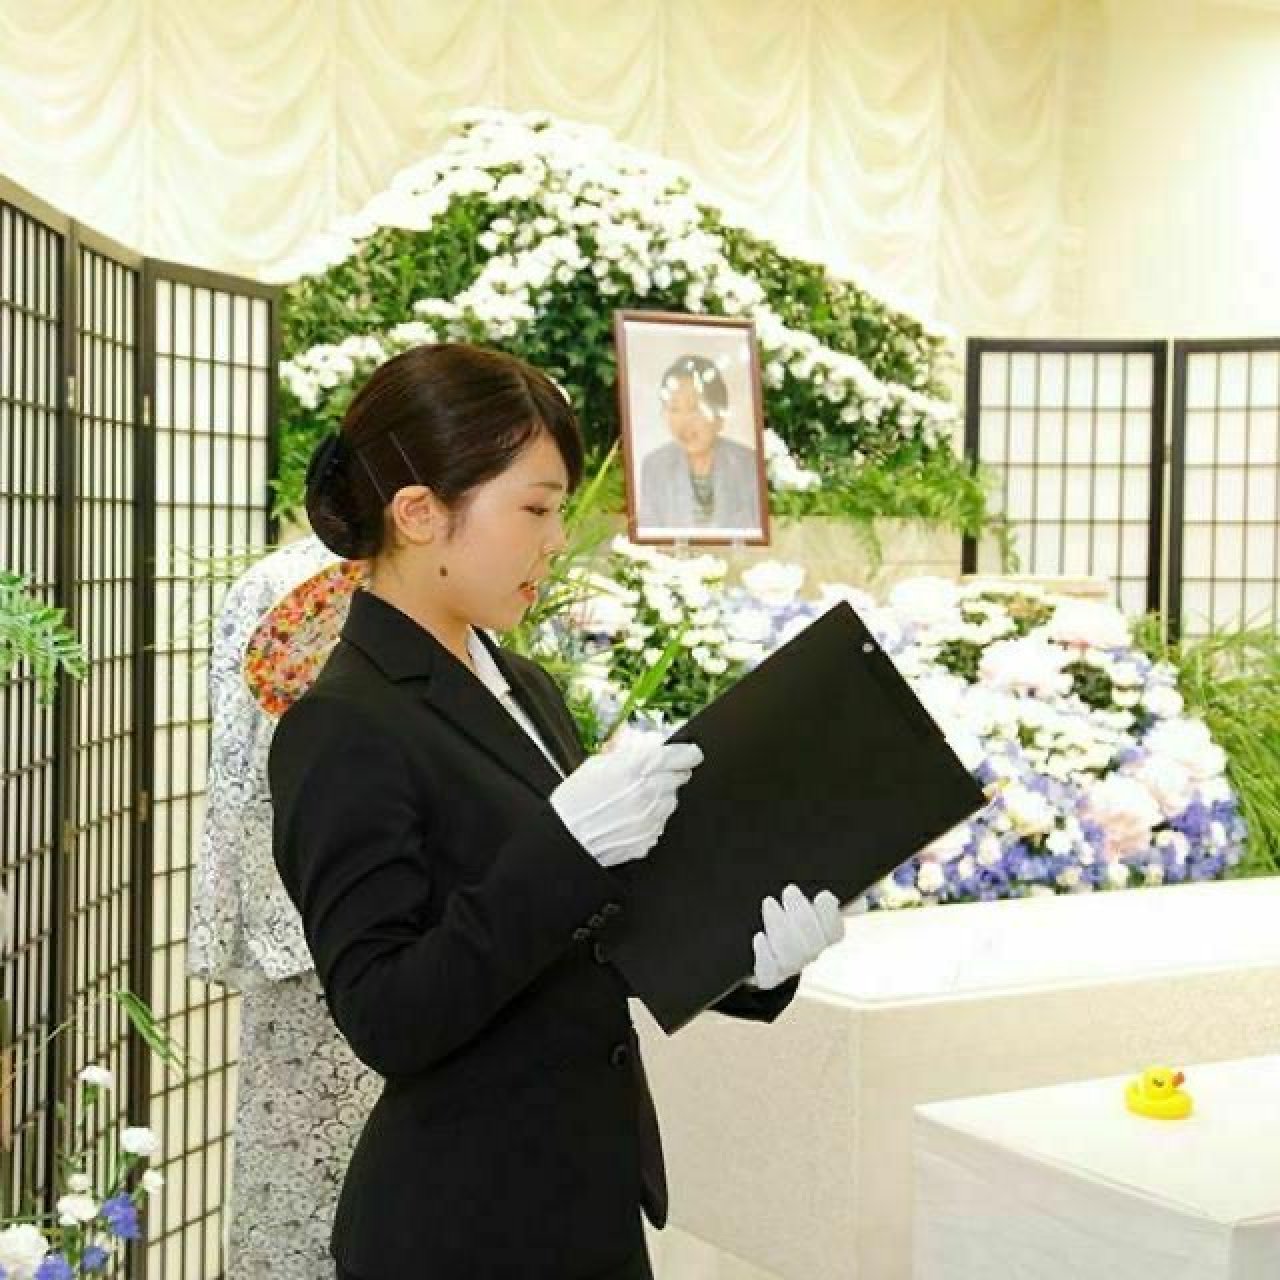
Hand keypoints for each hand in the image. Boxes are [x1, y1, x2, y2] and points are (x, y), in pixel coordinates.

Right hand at [551, 736, 702, 868]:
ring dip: (660, 796)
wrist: (565, 838)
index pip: (681, 755)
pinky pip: (661, 823)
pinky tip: (629, 817)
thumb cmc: (574, 802)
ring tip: (633, 799)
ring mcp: (650, 818)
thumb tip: (651, 745)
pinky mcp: (649, 838)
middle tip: (652, 776)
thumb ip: (630, 753)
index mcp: (635, 767)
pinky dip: (651, 818)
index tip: (691, 753)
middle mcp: (647, 792)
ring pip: (672, 800)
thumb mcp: (597, 763)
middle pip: (680, 777)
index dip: (689, 753)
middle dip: (670, 774)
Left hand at [747, 884, 843, 989]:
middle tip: (790, 891)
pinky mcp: (768, 976)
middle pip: (814, 943)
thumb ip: (839, 902)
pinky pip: (769, 972)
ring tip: (769, 903)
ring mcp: (789, 967)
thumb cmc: (796, 924)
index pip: (835, 932)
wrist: (770, 958)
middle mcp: (810, 954)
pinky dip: (765, 954)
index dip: (830, 916)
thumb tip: (866, 898)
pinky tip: (760, 937)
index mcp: (824, 937)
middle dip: (803, 916)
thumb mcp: (815, 910)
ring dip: (780, 927)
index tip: (823, 896)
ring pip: (791, 955)